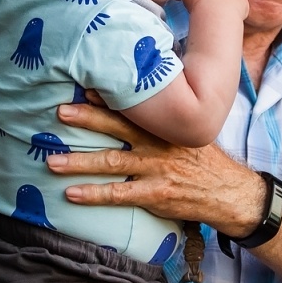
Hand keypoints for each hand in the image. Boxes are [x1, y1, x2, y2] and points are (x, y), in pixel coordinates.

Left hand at [45, 102, 266, 235]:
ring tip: (52, 161)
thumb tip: (140, 99)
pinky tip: (71, 194)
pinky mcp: (156, 195)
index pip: (133, 106)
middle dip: (87, 118)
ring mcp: (156, 170)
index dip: (108, 96)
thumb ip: (164, 118)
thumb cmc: (204, 160)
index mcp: (165, 126)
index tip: (84, 87)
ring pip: (112, 163)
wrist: (229, 192)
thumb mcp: (189, 131)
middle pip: (117, 128)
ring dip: (79, 162)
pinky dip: (94, 194)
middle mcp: (158, 144)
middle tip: (60, 112)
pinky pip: (119, 194)